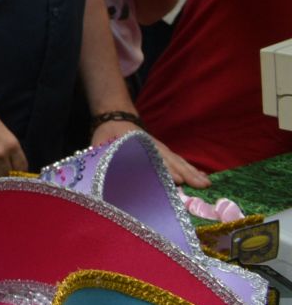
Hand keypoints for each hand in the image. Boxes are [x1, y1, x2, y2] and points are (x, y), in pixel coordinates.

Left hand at [91, 120, 209, 188]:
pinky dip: (192, 169)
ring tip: (206, 184)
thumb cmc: (107, 137)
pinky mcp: (165, 152)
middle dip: (185, 174)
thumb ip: (101, 156)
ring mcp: (161, 149)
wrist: (116, 118)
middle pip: (171, 161)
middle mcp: (153, 148)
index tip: (176, 180)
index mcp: (137, 146)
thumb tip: (98, 167)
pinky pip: (180, 161)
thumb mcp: (100, 145)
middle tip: (199, 186)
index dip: (164, 170)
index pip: (153, 159)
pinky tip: (203, 178)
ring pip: (179, 161)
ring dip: (192, 173)